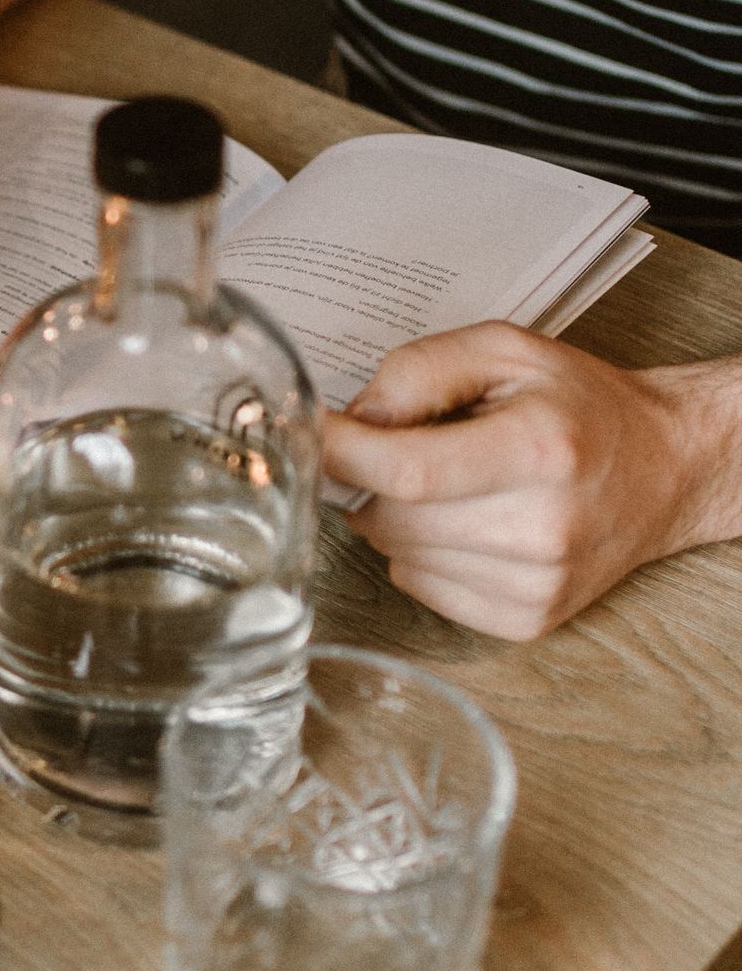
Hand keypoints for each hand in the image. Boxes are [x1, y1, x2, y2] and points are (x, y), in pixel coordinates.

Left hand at [324, 324, 741, 639]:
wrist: (662, 469)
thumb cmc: (578, 405)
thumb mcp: (505, 349)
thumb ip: (419, 370)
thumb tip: (353, 422)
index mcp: (538, 450)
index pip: (406, 470)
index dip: (340, 453)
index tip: (307, 432)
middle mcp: (541, 528)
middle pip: (392, 517)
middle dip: (372, 479)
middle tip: (406, 447)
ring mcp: (536, 584)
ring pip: (397, 555)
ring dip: (397, 516)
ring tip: (453, 483)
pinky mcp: (527, 621)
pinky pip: (419, 587)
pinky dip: (421, 553)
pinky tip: (465, 522)